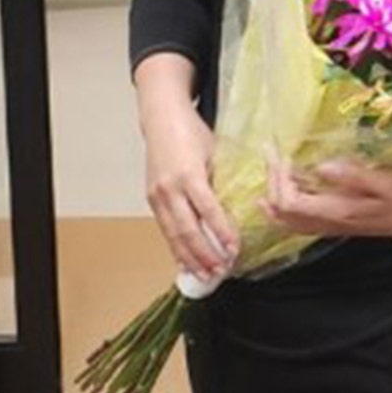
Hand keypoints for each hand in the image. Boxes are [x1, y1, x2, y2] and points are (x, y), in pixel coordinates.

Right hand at [141, 96, 237, 280]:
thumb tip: (240, 206)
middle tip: (219, 272)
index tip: (233, 250)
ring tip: (204, 275)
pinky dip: (175, 247)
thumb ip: (222, 179)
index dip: (221, 232)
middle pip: (187, 229)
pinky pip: (164, 228)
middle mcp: (169, 188)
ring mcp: (157, 195)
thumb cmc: (192, 132)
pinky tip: (184, 261)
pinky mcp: (151, 198)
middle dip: (203, 254)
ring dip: (188, 257)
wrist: (161, 118)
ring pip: (172, 234)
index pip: (208, 211)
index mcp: (189, 175)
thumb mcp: (215, 152)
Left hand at [259, 156, 391, 238]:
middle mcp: (331, 222)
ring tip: (269, 172)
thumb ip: (354, 175)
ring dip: (273, 198)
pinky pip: (301, 221)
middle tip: (270, 154)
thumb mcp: (386, 181)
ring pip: (289, 221)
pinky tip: (286, 193)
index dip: (278, 177)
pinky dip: (286, 208)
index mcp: (339, 211)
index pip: (291, 201)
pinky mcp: (339, 222)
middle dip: (270, 183)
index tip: (279, 152)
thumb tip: (322, 165)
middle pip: (283, 211)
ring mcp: (333, 225)